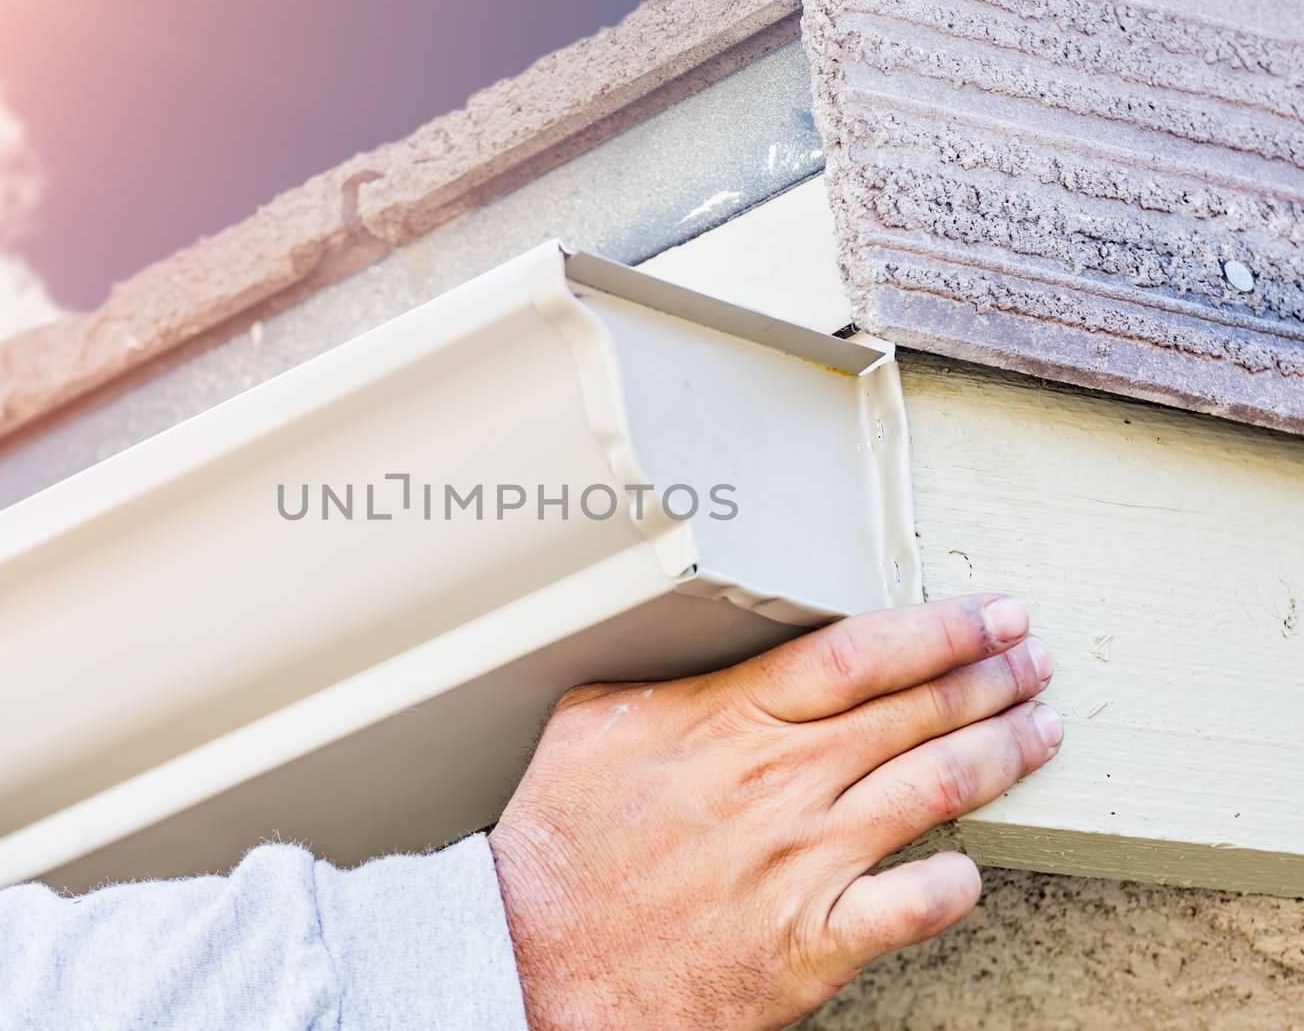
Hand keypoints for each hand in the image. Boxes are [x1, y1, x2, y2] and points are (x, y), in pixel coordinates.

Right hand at [489, 595, 1060, 1029]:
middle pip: (916, 712)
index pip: (862, 655)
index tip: (988, 614)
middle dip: (991, 677)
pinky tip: (971, 865)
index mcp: (727, 720)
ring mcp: (802, 863)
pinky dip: (956, 883)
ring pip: (935, 790)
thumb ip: (665, 681)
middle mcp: (779, 783)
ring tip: (1041, 730)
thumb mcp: (590, 725)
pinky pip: (914, 905)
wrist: (534, 961)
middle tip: (1032, 658)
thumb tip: (705, 652)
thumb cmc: (558, 847)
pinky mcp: (811, 942)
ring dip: (1003, 754)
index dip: (941, 629)